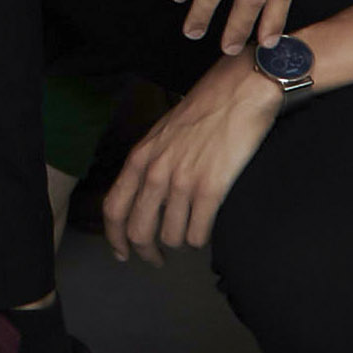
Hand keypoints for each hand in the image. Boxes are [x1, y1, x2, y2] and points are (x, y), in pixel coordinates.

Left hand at [101, 52, 285, 261]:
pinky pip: (198, 233)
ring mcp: (182, 181)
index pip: (113, 208)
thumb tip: (146, 196)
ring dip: (179, 244)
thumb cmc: (204, 111)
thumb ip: (152, 163)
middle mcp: (155, 171)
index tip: (123, 254)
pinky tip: (206, 231)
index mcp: (140, 158)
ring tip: (189, 237)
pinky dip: (200, 240)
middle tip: (158, 260)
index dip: (115, 238)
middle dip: (147, 252)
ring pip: (170, 237)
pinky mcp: (211, 188)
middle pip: (138, 230)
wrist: (239, 93)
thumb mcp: (163, 135)